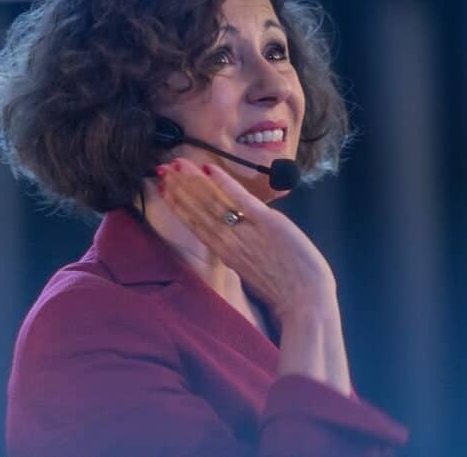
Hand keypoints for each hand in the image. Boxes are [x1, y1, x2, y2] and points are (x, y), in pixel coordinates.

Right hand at [155, 157, 336, 324]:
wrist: (305, 302)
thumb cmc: (284, 289)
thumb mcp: (252, 270)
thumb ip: (239, 251)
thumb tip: (232, 236)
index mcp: (225, 252)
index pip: (195, 223)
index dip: (177, 204)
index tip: (163, 188)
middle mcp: (229, 242)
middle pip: (198, 210)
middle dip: (178, 187)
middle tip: (161, 168)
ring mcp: (246, 232)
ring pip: (212, 203)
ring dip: (192, 181)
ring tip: (176, 164)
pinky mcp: (267, 224)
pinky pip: (241, 200)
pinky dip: (225, 183)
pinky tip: (210, 169)